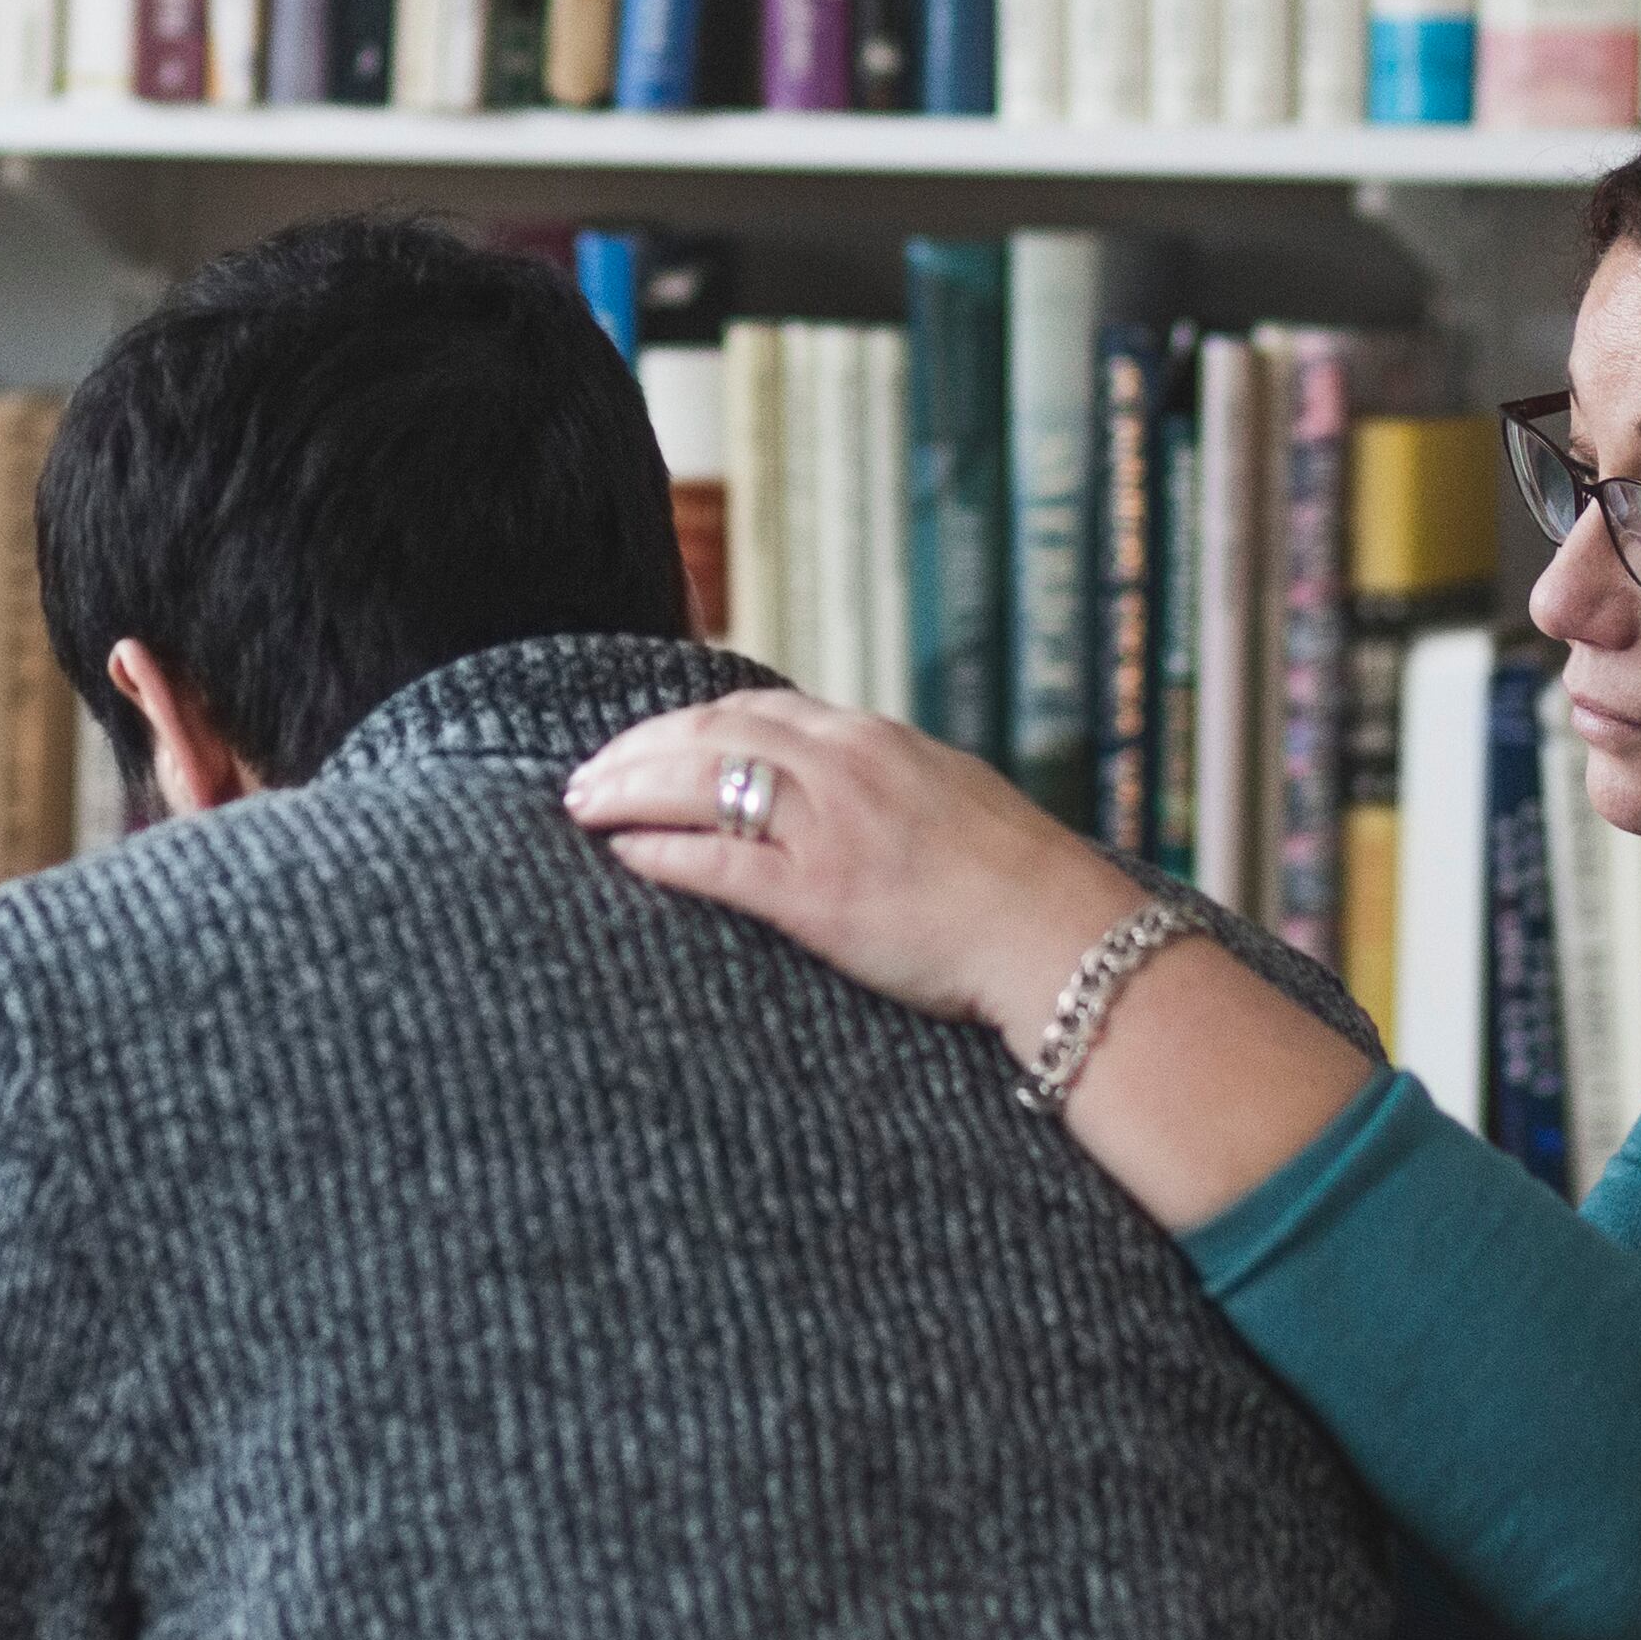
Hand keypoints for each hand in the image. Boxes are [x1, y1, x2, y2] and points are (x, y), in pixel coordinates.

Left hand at [560, 689, 1150, 1043]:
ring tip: (582, 809)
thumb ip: (885, 778)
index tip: (639, 746)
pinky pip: (718, 861)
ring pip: (697, 783)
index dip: (679, 725)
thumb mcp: (946, 793)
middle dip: (633, 752)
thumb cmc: (1014, 878)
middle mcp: (843, 765)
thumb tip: (839, 782)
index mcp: (870, 738)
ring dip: (626, 792)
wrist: (1059, 931)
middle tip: (582, 778)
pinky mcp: (820, 895)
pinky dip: (660, 852)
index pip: (748, 708)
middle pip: (705, 733)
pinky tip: (624, 856)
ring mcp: (829, 827)